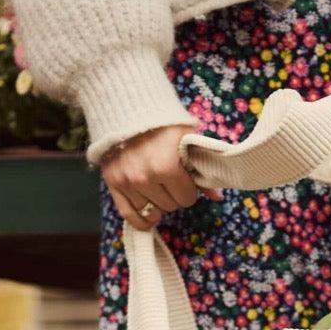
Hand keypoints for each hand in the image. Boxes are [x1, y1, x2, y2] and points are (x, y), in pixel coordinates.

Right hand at [101, 123, 222, 230]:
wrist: (130, 109)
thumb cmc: (164, 124)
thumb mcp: (188, 140)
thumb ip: (201, 168)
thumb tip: (218, 196)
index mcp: (166, 167)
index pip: (186, 199)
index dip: (190, 190)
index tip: (186, 180)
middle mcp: (144, 178)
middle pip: (170, 206)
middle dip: (174, 196)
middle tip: (171, 181)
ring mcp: (126, 182)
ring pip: (151, 212)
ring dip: (158, 204)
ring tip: (159, 188)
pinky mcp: (113, 183)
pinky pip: (128, 214)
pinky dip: (140, 220)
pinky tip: (149, 217)